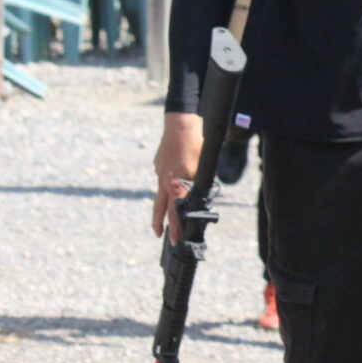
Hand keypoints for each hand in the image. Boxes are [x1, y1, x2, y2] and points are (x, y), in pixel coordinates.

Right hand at [152, 112, 203, 241]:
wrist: (180, 123)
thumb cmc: (196, 143)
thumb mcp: (203, 166)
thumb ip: (200, 182)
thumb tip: (202, 194)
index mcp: (176, 183)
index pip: (176, 211)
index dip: (175, 227)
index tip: (174, 239)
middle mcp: (164, 180)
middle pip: (160, 207)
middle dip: (159, 223)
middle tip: (159, 235)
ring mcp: (159, 171)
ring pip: (161, 192)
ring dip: (163, 204)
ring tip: (163, 213)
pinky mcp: (158, 164)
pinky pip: (163, 176)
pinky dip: (168, 181)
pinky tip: (177, 173)